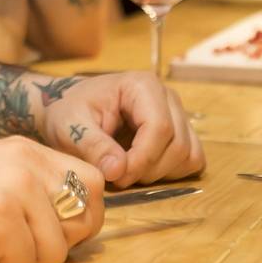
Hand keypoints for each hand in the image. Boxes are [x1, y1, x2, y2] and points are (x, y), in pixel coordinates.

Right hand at [0, 136, 103, 262]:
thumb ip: (28, 191)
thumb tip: (76, 224)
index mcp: (25, 150)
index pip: (93, 181)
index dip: (80, 215)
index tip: (49, 229)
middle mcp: (25, 161)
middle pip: (88, 214)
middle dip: (60, 241)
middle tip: (14, 240)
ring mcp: (13, 186)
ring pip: (56, 250)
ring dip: (20, 259)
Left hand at [39, 71, 204, 187]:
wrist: (71, 109)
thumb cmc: (69, 113)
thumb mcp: (70, 127)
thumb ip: (93, 146)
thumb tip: (117, 170)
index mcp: (143, 86)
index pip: (160, 127)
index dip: (142, 159)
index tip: (116, 176)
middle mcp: (167, 97)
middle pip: (177, 144)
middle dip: (147, 169)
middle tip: (116, 176)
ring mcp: (178, 114)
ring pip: (188, 155)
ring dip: (159, 174)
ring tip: (127, 170)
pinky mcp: (181, 132)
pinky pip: (192, 160)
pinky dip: (171, 173)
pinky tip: (142, 169)